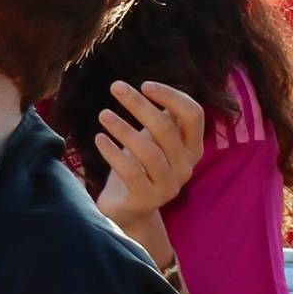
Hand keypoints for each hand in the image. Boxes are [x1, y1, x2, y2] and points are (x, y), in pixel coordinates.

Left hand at [92, 80, 206, 232]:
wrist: (128, 209)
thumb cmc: (141, 165)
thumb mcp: (155, 139)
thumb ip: (163, 118)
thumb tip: (157, 87)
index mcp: (193, 148)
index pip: (193, 115)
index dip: (172, 96)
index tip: (145, 84)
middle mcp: (186, 167)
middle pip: (166, 129)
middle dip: (139, 105)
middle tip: (116, 87)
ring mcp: (168, 186)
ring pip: (149, 151)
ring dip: (123, 128)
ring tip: (103, 114)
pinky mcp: (146, 200)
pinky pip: (130, 171)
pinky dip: (112, 152)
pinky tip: (99, 138)